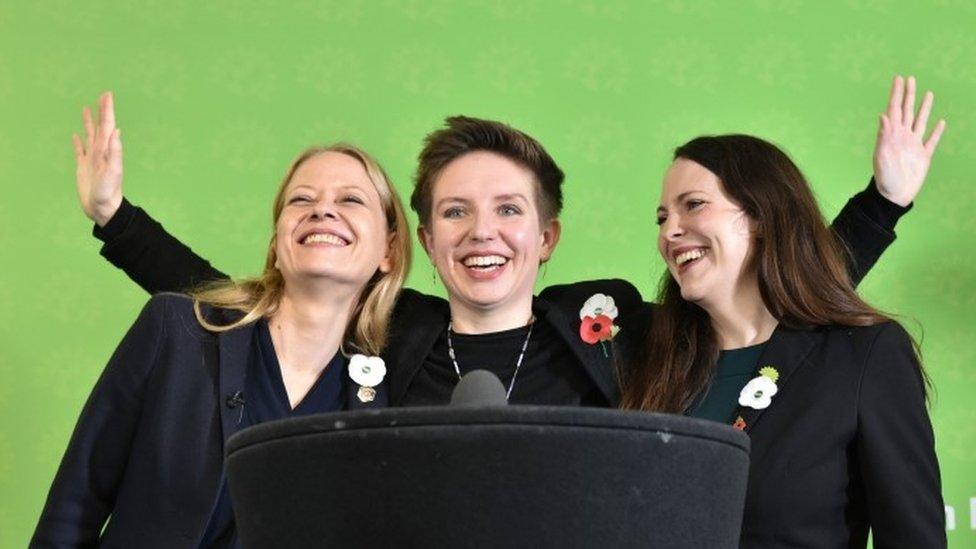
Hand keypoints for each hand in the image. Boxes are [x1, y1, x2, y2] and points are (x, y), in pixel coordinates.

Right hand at [73, 91, 123, 226]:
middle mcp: (100, 151)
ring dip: (89, 122)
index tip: (107, 95)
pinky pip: (79, 150)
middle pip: (100, 126)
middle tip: (103, 95)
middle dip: (101, 111)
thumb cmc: (108, 191)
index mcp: (107, 150)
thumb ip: (115, 151)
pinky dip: (77, 142)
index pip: (108, 125)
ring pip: (90, 135)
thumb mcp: (113, 171)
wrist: (103, 208)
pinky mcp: (83, 167)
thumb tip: (116, 131)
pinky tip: (75, 135)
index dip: (107, 110)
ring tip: (86, 109)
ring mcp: (92, 158)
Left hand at [873, 75, 945, 206]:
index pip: (894, 109)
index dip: (896, 93)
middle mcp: (903, 136)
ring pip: (921, 121)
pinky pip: (932, 140)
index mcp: (892, 135)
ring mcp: (914, 145)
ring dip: (924, 107)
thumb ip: (883, 136)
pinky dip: (937, 131)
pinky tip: (941, 122)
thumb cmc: (884, 178)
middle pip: (907, 110)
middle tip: (910, 78)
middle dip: (908, 94)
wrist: (893, 196)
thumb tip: (883, 115)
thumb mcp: (881, 156)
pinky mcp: (924, 156)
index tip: (899, 79)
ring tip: (928, 93)